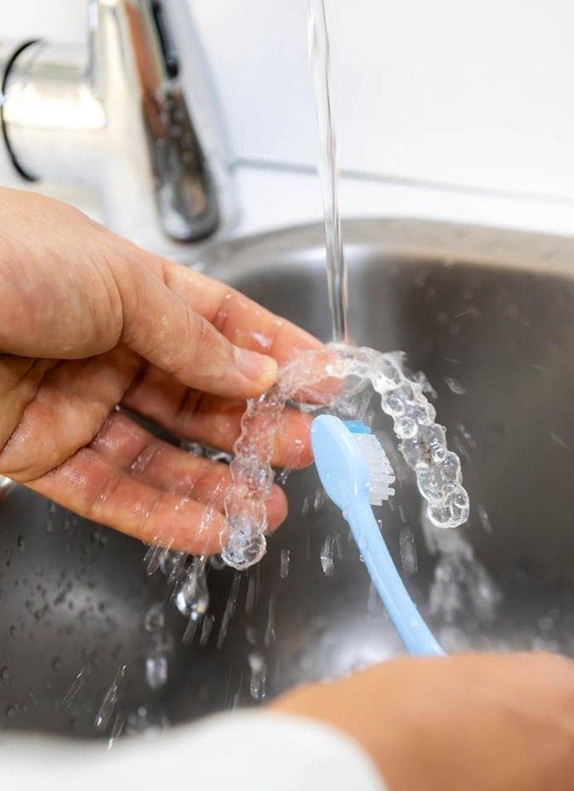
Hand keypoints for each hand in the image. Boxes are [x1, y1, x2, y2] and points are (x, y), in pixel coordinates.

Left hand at [0, 187, 319, 552]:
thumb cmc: (1, 262)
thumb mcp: (119, 281)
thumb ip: (193, 338)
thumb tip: (255, 374)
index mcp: (125, 286)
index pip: (218, 325)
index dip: (274, 354)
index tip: (325, 382)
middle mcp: (102, 346)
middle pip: (196, 396)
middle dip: (255, 425)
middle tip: (307, 450)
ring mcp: (71, 404)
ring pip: (160, 454)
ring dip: (218, 482)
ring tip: (271, 506)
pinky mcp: (37, 456)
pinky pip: (112, 493)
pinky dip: (164, 516)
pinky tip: (214, 528)